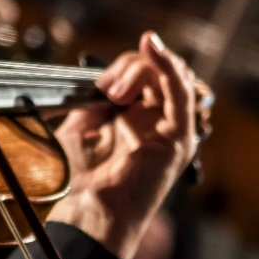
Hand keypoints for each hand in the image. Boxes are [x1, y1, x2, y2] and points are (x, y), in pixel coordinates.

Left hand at [47, 33, 200, 258]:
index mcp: (134, 120)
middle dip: (129, 68)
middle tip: (107, 91)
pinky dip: (168, 64)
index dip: (119, 69)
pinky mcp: (178, 138)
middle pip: (156, 71)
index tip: (96, 86)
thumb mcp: (78, 127)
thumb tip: (100, 76)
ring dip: (140, 70)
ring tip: (115, 92)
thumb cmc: (78, 182)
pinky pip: (181, 92)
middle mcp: (157, 123)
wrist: (86, 214)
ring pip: (169, 75)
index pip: (141, 74)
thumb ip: (92, 99)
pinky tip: (152, 45)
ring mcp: (170, 130)